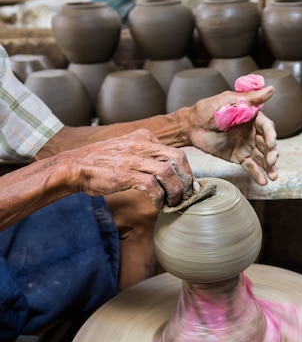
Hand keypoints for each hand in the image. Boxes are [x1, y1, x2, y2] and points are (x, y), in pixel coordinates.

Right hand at [60, 129, 194, 208]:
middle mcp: (141, 144)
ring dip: (176, 191)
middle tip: (186, 196)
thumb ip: (147, 155)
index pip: (176, 153)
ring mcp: (133, 158)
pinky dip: (160, 197)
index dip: (186, 172)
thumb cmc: (102, 162)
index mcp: (144, 137)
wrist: (74, 167)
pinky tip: (158, 205)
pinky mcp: (125, 173)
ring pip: (169, 172)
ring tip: (173, 202)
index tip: (188, 186)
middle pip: (178, 160)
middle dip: (186, 181)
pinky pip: (153, 186)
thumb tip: (170, 172)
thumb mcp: (128, 149)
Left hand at [186, 86, 278, 184]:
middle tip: (272, 160)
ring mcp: (246, 146)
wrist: (190, 127)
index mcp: (252, 117)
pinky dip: (257, 174)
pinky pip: (250, 166)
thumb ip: (251, 98)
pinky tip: (263, 181)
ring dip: (269, 166)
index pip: (267, 127)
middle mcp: (252, 132)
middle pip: (267, 144)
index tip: (271, 142)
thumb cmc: (208, 110)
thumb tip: (272, 89)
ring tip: (273, 176)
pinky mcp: (238, 157)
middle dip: (272, 153)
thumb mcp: (229, 101)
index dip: (271, 135)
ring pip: (262, 157)